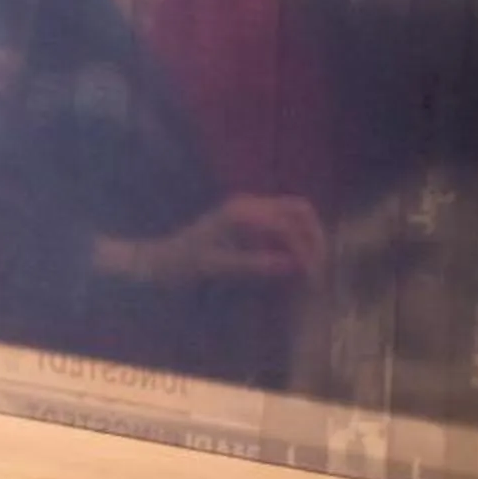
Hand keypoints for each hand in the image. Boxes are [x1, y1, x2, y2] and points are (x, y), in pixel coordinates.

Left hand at [103, 193, 327, 285]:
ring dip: (307, 236)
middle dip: (314, 236)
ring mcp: (248, 210)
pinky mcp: (248, 220)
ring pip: (294, 214)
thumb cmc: (182, 264)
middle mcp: (247, 205)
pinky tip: (295, 263)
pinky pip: (282, 223)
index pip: (288, 224)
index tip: (312, 274)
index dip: (305, 248)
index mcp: (240, 213)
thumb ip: (255, 264)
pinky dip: (294, 239)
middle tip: (319, 268)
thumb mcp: (217, 266)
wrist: (158, 260)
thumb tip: (294, 265)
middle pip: (299, 210)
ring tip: (312, 267)